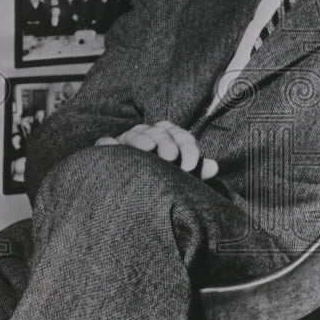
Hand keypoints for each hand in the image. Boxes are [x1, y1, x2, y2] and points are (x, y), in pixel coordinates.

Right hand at [95, 120, 218, 179]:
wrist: (138, 187)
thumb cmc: (165, 176)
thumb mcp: (183, 174)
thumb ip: (197, 170)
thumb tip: (213, 167)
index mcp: (170, 137)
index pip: (182, 137)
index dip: (188, 148)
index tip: (190, 166)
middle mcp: (150, 134)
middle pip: (160, 132)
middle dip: (167, 143)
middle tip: (170, 157)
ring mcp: (129, 139)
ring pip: (136, 134)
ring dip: (141, 138)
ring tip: (147, 147)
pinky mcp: (110, 148)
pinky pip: (106, 143)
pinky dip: (108, 144)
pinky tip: (109, 146)